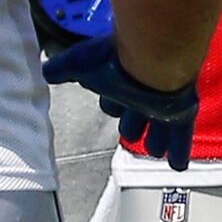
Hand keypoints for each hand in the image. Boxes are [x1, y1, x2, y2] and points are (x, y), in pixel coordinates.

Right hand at [46, 32, 200, 172]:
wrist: (148, 57)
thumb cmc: (112, 58)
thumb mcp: (75, 63)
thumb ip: (59, 70)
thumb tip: (44, 72)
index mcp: (114, 82)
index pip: (111, 101)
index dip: (111, 106)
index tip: (112, 109)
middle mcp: (138, 93)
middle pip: (134, 115)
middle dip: (132, 125)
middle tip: (131, 134)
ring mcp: (159, 105)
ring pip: (156, 128)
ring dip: (155, 140)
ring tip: (154, 150)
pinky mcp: (178, 114)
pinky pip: (177, 138)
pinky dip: (177, 151)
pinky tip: (177, 164)